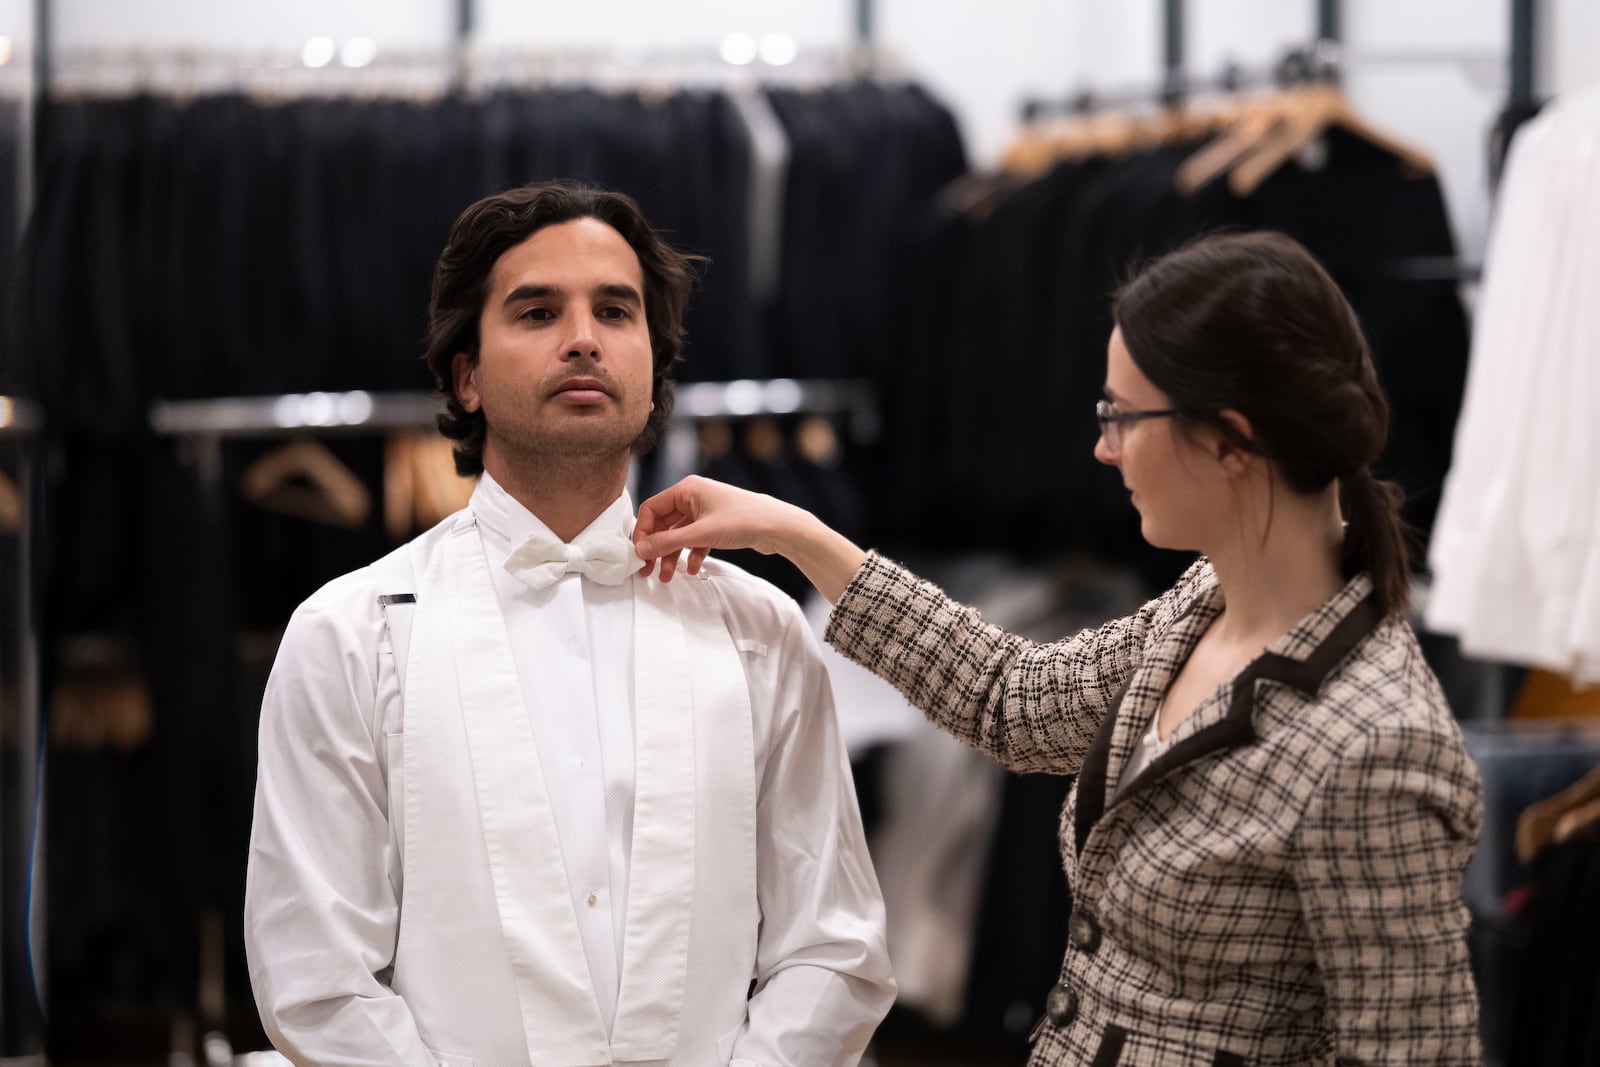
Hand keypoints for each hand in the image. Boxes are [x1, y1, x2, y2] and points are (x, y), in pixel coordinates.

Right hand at [634, 476, 799, 581]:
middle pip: (664, 524)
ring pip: (679, 535)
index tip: (638, 554)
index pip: (652, 509)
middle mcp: (694, 497)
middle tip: (647, 570)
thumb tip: (640, 550)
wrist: (779, 527)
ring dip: (672, 555)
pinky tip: (693, 568)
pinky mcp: (716, 526)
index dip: (643, 532)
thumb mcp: (701, 534)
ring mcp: (706, 512)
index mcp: (687, 489)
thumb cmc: (744, 520)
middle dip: (656, 548)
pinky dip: (691, 554)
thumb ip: (668, 542)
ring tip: (668, 576)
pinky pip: (695, 541)